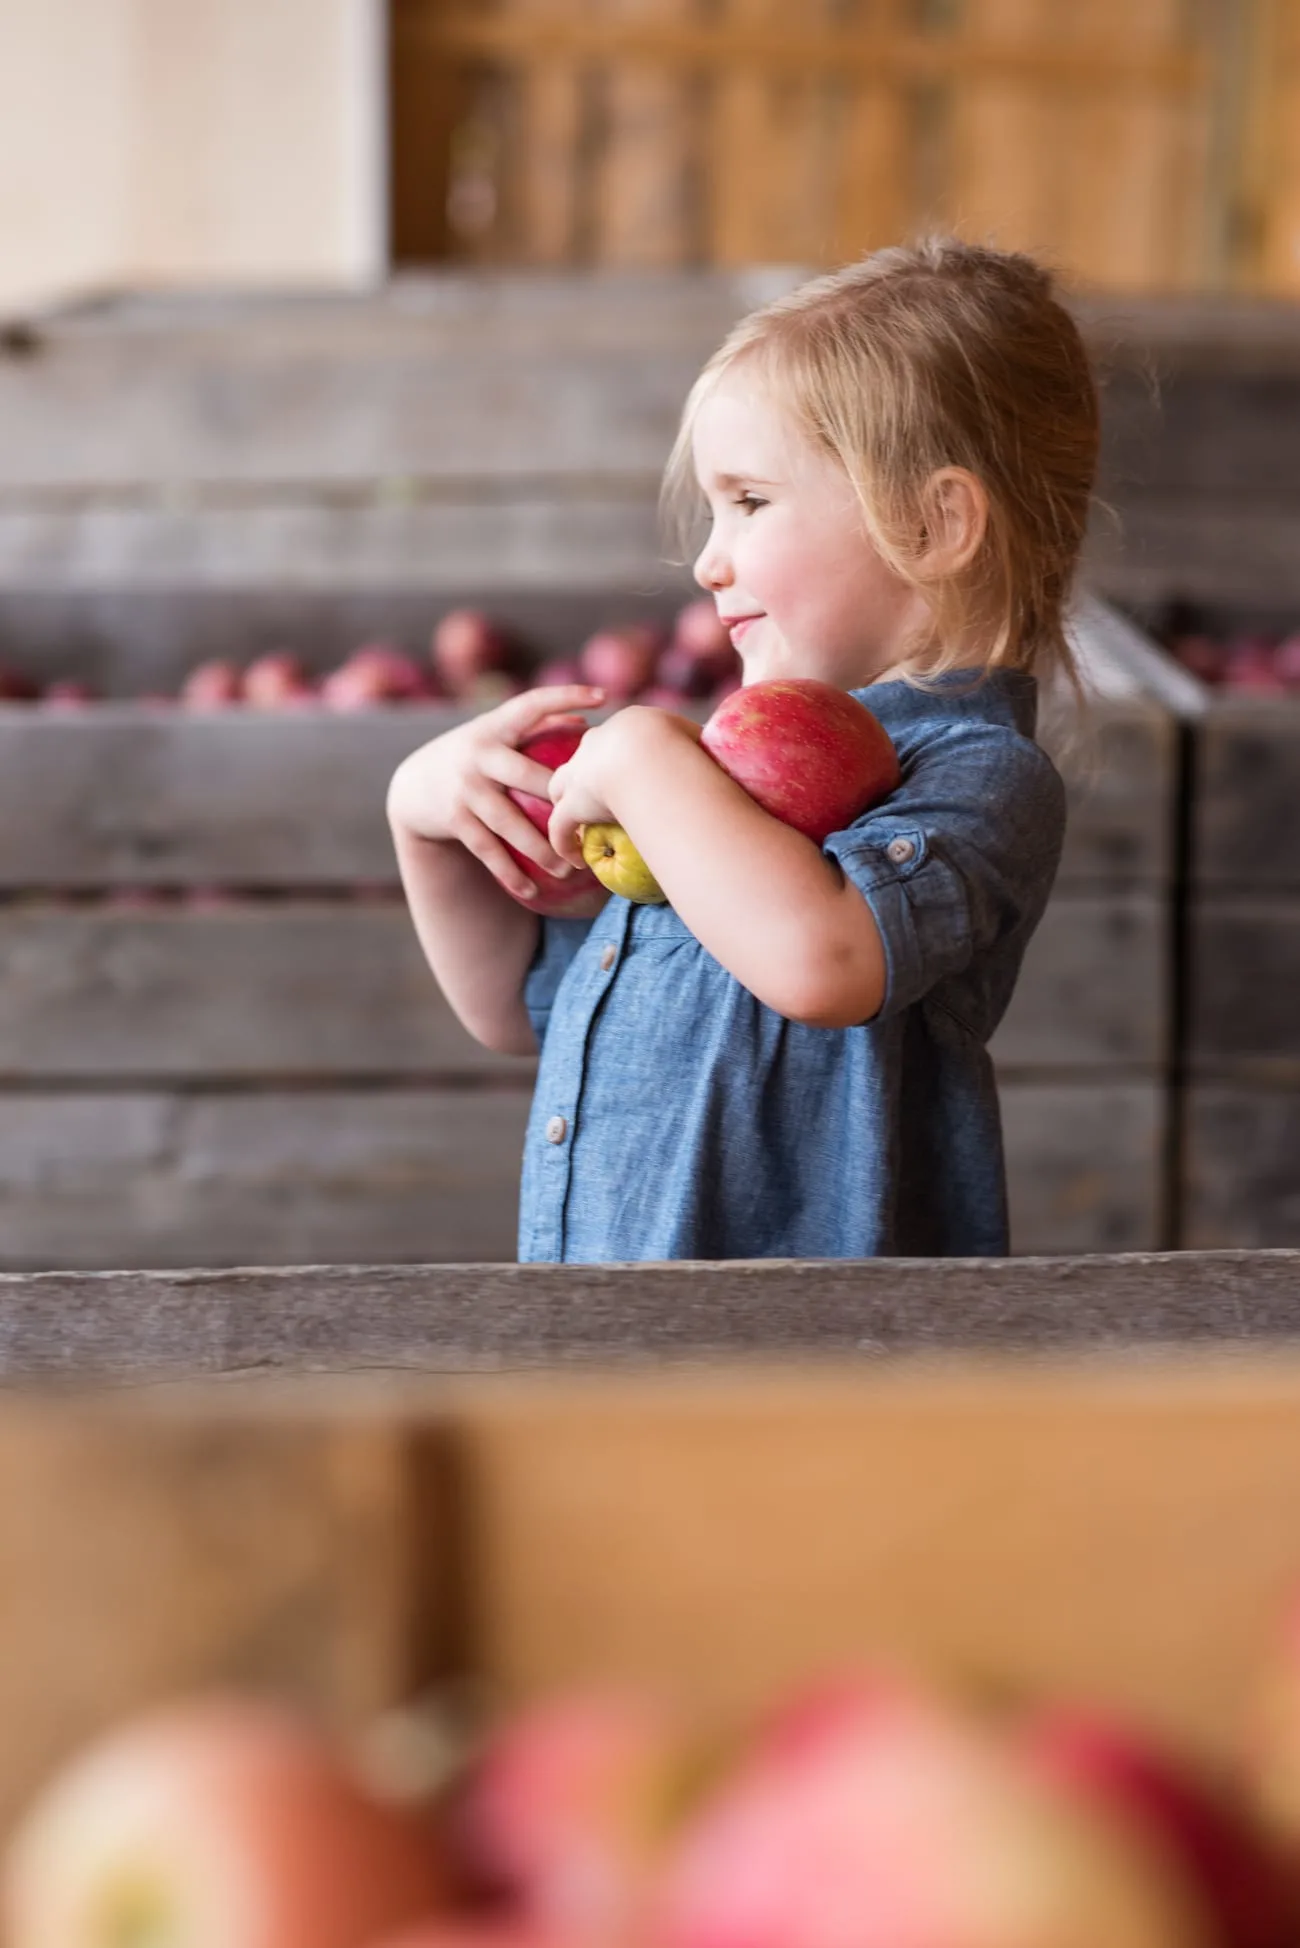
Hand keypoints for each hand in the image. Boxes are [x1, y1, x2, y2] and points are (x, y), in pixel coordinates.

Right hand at [386, 684, 603, 902]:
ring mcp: (465, 789)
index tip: (603, 696)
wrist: (414, 785)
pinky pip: (488, 851)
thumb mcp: (496, 735)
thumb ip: (537, 726)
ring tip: (569, 869)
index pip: (533, 704)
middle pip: (528, 776)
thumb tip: (585, 723)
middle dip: (560, 799)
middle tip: (592, 819)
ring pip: (509, 823)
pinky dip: (510, 873)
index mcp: (496, 727)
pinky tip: (532, 891)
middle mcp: (479, 755)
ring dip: (541, 849)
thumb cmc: (475, 757)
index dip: (566, 695)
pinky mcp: (455, 819)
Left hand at [547, 705, 702, 868]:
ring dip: (565, 804)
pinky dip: (563, 843)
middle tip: (597, 799)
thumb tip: (715, 757)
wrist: (653, 759)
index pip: (616, 741)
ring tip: (579, 827)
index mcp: (626, 727)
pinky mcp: (573, 803)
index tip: (628, 778)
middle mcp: (595, 745)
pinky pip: (560, 827)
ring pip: (560, 788)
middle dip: (585, 778)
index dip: (618, 759)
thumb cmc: (684, 749)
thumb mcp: (698, 740)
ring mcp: (579, 774)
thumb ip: (700, 748)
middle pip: (582, 760)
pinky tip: (574, 860)